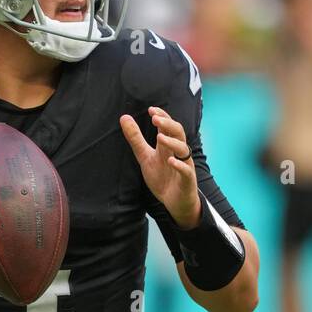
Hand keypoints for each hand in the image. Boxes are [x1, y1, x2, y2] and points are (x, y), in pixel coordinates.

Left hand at [120, 106, 200, 229]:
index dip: (162, 117)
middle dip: (168, 125)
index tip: (151, 110)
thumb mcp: (145, 156)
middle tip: (155, 120)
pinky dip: (179, 165)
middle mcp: (178, 152)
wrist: (174, 201)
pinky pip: (186, 170)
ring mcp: (184, 165)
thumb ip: (136, 139)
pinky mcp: (187, 179)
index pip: (168, 126)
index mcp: (168, 146)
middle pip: (178, 133)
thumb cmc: (162, 177)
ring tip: (160, 138)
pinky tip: (171, 161)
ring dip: (172, 142)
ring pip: (183, 149)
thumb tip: (124, 117)